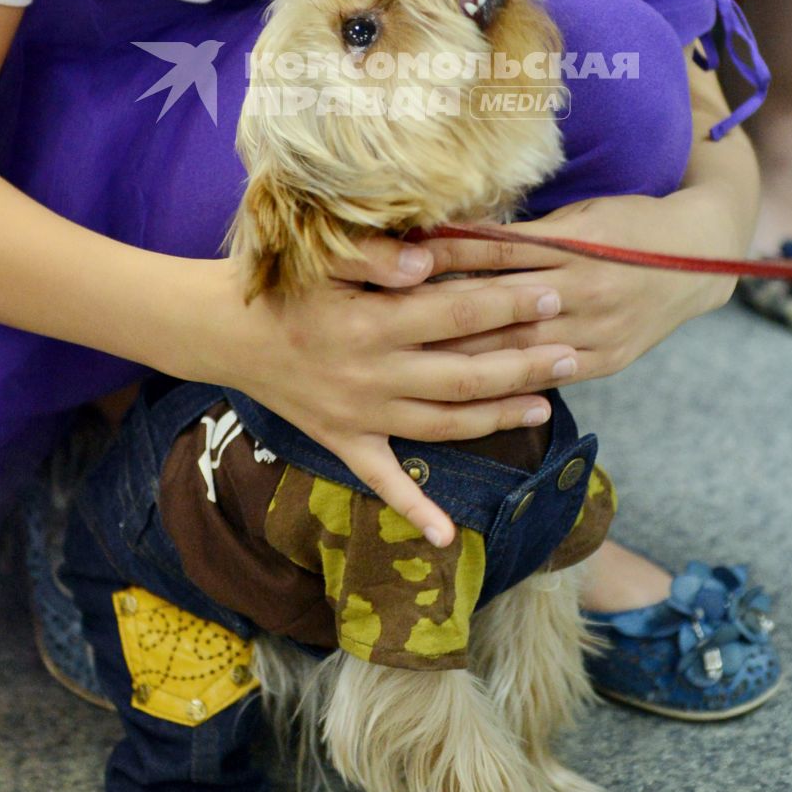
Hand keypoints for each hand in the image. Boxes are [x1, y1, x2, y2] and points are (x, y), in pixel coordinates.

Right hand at [169, 239, 580, 547]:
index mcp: (370, 323)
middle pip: (464, 374)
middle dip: (523, 365)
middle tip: (571, 354)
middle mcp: (371, 375)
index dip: (508, 305)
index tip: (550, 295)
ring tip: (544, 407)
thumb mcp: (321, 255)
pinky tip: (449, 536)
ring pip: (441, 424)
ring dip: (496, 418)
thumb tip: (428, 263)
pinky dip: (413, 510)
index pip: (457, 314)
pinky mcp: (343, 441)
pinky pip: (382, 482)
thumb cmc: (277, 280)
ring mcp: (359, 415)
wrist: (220, 328)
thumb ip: (375, 255)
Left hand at [414, 188, 741, 380]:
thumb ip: (525, 233)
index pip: (495, 253)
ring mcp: (595, 330)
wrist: (700, 259)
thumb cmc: (629, 224)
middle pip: (498, 305)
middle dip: (441, 314)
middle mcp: (582, 289)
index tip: (401, 260)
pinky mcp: (606, 361)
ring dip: (464, 355)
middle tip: (387, 319)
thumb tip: (457, 234)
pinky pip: (548, 376)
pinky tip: (466, 392)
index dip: (446, 257)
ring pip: (516, 348)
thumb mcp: (579, 215)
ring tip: (411, 359)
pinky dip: (507, 382)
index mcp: (572, 245)